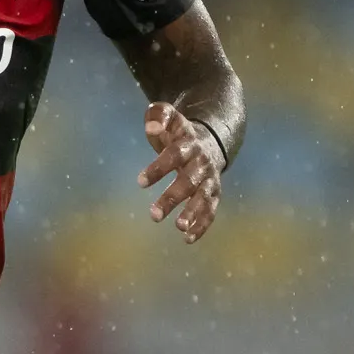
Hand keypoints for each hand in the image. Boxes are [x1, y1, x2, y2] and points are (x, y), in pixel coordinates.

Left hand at [140, 100, 223, 242]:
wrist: (210, 140)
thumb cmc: (178, 133)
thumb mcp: (169, 118)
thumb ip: (158, 115)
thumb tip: (151, 125)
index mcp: (189, 143)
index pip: (174, 155)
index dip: (159, 168)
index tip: (140, 182)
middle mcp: (202, 162)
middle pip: (189, 181)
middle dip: (172, 198)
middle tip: (153, 215)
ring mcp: (210, 179)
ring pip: (203, 198)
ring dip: (192, 213)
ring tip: (179, 227)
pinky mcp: (214, 194)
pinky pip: (211, 211)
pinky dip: (202, 225)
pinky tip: (187, 239)